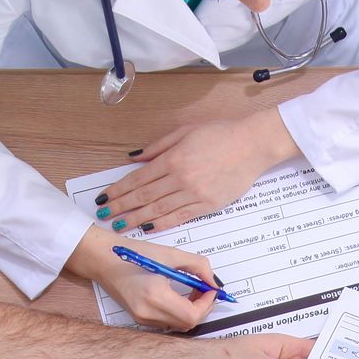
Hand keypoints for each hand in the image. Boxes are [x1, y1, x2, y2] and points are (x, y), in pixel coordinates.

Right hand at [66, 229, 220, 330]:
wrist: (104, 260)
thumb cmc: (135, 254)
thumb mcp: (171, 254)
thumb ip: (198, 266)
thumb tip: (213, 282)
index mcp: (155, 295)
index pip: (192, 314)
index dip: (207, 303)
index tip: (210, 289)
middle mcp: (147, 312)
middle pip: (188, 324)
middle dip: (202, 308)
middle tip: (204, 290)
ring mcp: (142, 318)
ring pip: (179, 326)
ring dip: (192, 312)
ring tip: (192, 292)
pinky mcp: (139, 319)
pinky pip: (168, 323)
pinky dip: (179, 313)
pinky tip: (179, 297)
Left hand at [98, 108, 301, 233]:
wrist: (253, 144)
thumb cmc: (221, 133)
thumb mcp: (185, 131)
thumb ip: (158, 147)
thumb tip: (133, 158)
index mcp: (173, 158)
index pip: (138, 179)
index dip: (118, 190)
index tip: (104, 198)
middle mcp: (181, 178)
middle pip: (144, 197)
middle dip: (122, 207)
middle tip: (104, 216)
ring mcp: (195, 193)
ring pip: (159, 210)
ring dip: (137, 219)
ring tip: (120, 225)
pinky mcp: (209, 204)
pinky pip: (180, 216)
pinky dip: (162, 224)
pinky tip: (148, 228)